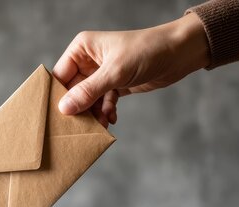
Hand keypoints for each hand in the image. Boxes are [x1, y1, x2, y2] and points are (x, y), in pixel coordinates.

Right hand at [53, 13, 209, 126]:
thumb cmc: (147, 51)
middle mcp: (89, 60)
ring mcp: (102, 73)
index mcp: (82, 48)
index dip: (57, 96)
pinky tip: (111, 118)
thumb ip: (88, 91)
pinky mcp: (115, 84)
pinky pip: (103, 102)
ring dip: (93, 113)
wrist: (180, 53)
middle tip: (78, 126)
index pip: (60, 75)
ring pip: (88, 99)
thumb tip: (64, 108)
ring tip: (99, 125)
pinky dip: (106, 111)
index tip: (57, 116)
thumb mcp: (115, 72)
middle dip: (77, 108)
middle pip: (73, 91)